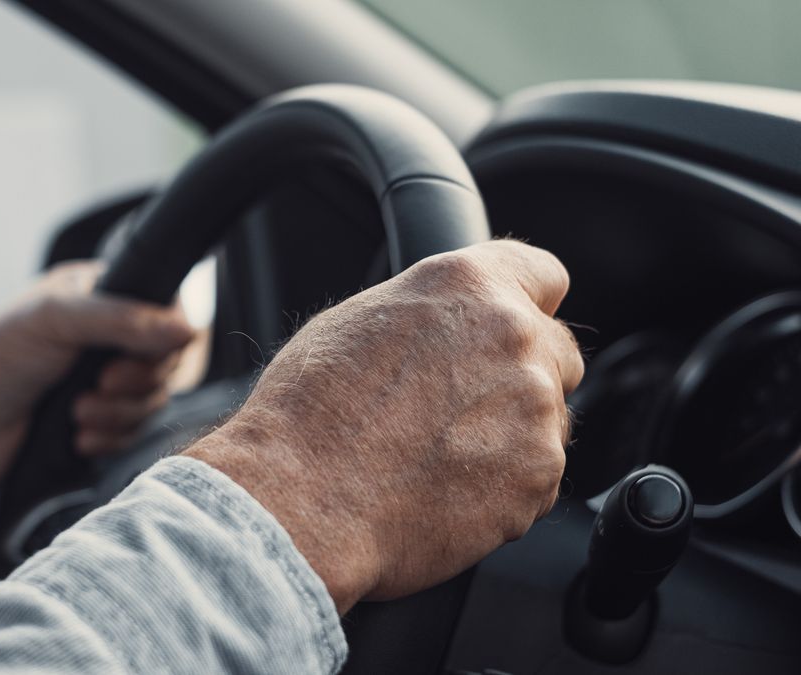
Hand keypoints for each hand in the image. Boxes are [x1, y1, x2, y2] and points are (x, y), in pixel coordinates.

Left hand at [0, 261, 193, 527]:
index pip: (165, 312)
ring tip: (77, 414)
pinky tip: (77, 437)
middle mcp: (106, 334)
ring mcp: (103, 379)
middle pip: (164, 363)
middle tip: (97, 386)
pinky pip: (134, 433)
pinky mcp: (98, 420)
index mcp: (100, 294)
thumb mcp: (55, 321)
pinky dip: (109, 439)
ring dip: (117, 415)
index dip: (161, 342)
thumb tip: (187, 327)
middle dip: (132, 384)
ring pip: (152, 402)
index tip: (129, 359)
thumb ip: (123, 319)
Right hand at [186, 240, 583, 613]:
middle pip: (556, 352)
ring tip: (438, 460)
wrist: (301, 499)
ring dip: (511, 439)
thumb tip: (445, 325)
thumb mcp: (355, 322)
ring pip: (548, 423)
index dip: (529, 304)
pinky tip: (445, 493)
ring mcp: (535, 409)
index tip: (520, 323)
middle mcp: (513, 337)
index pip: (544, 275)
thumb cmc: (309, 414)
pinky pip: (538, 482)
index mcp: (467, 286)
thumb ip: (429, 314)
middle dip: (520, 378)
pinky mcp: (538, 476)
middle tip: (460, 410)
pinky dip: (505, 491)